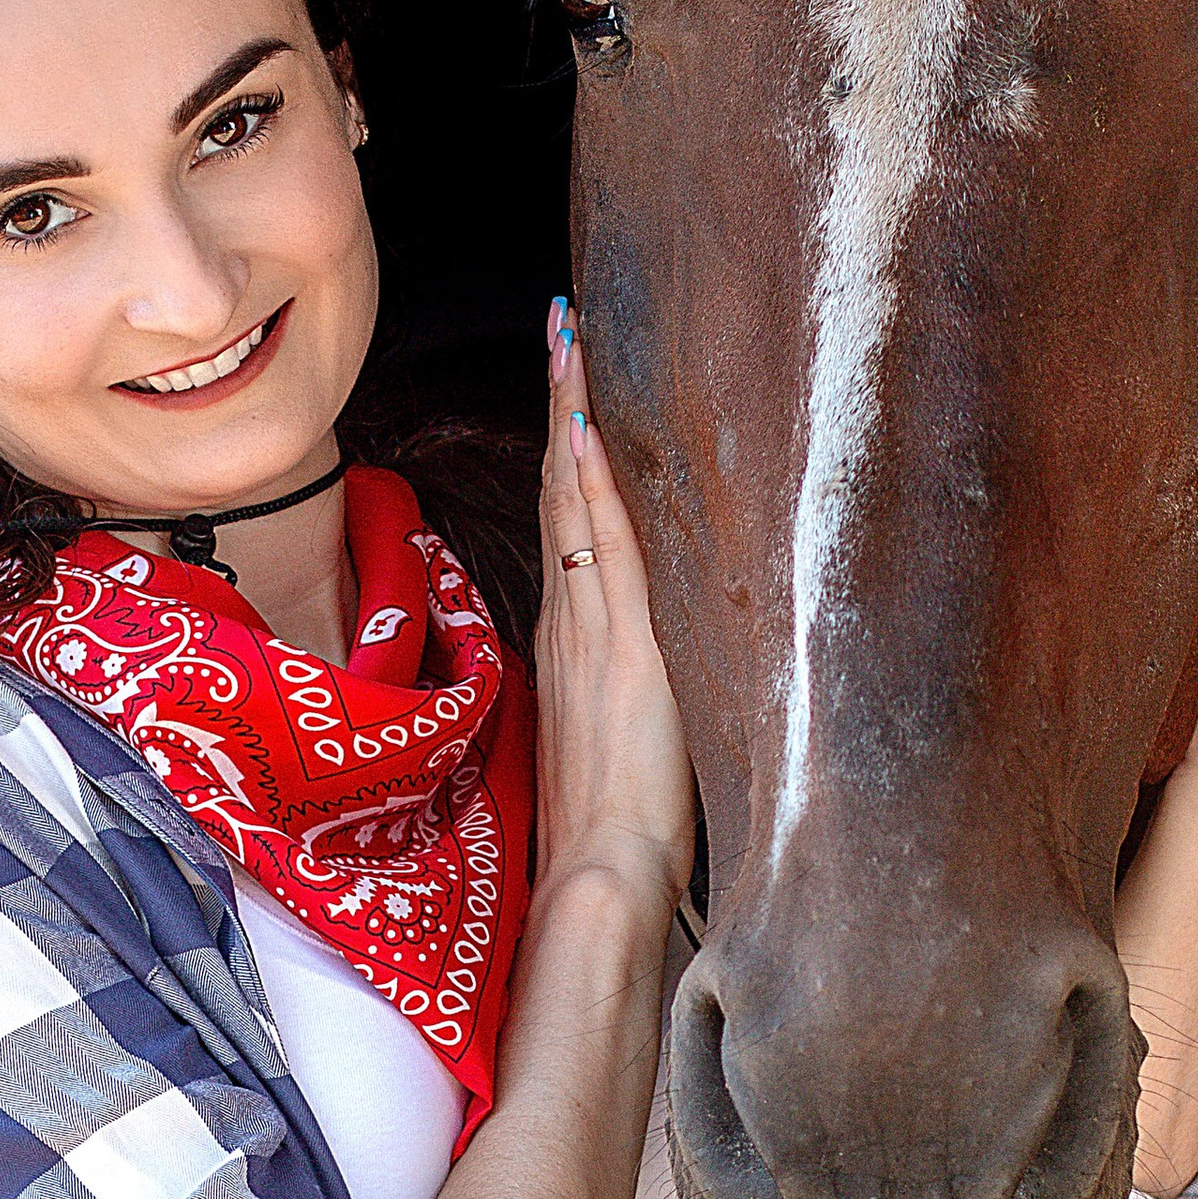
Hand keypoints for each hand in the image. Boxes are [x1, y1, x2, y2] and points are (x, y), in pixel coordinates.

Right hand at [532, 298, 695, 914]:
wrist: (603, 879)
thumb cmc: (612, 830)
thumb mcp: (617, 737)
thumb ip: (619, 689)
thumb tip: (637, 662)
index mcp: (572, 642)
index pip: (566, 523)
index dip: (563, 450)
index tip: (567, 380)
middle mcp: (572, 623)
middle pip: (559, 492)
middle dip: (560, 402)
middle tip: (560, 319)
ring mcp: (593, 632)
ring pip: (575, 503)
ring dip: (571, 415)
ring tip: (568, 337)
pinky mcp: (623, 652)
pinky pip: (606, 550)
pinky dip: (591, 487)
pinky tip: (586, 428)